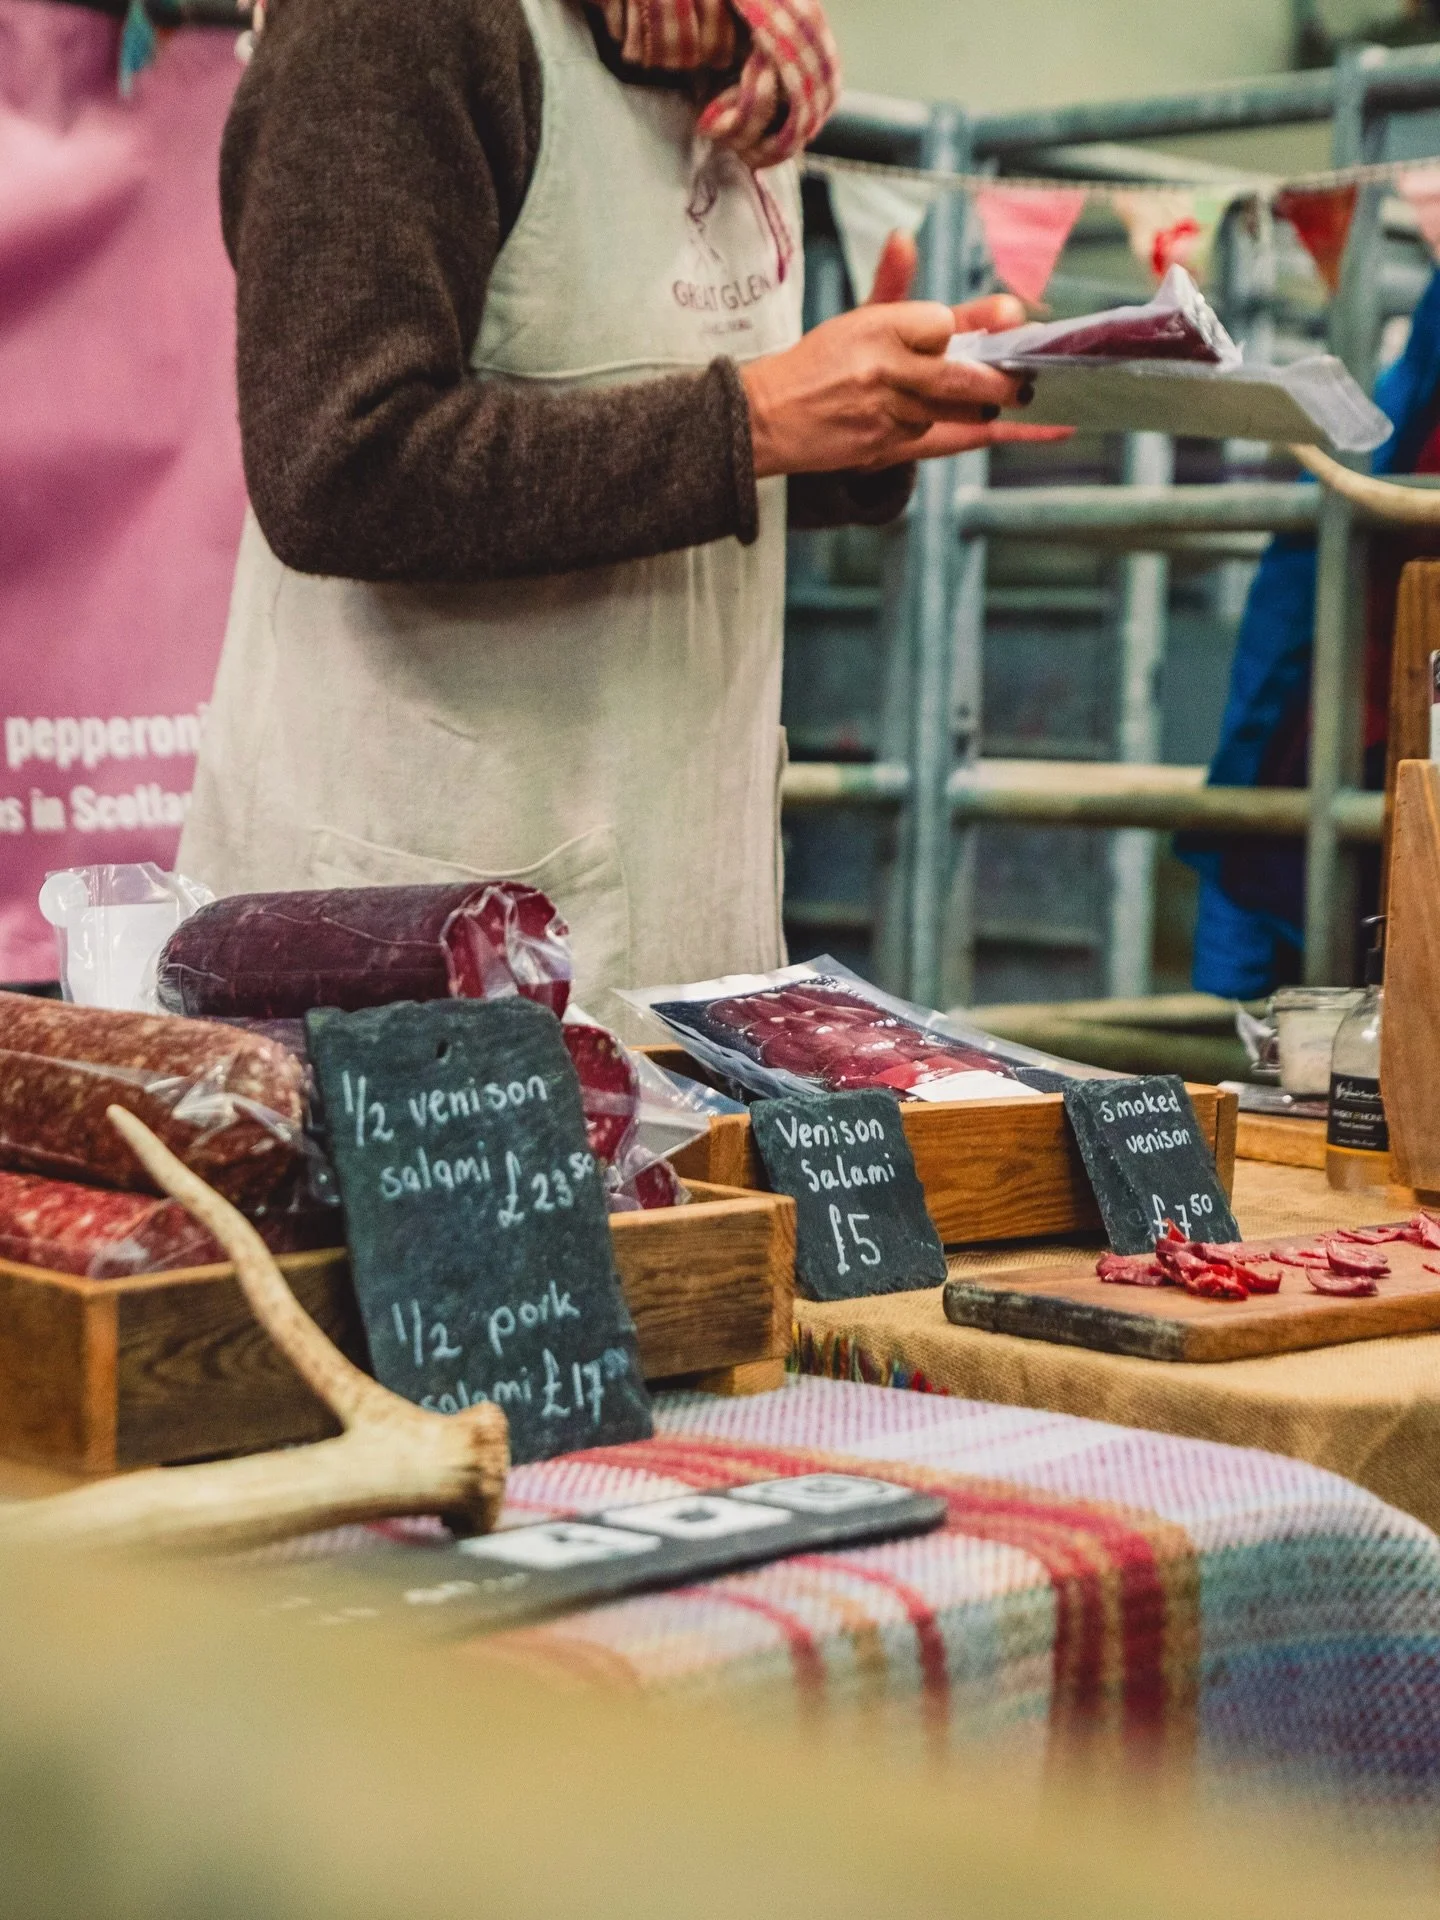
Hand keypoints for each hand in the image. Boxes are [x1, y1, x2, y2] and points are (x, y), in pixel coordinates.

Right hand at [741, 230, 1071, 477]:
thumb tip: (904, 238)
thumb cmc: (820, 364)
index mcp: (877, 326)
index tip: (1000, 322)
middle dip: (1001, 382)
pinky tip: (944, 420)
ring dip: (976, 408)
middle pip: (961, 376)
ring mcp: (882, 410)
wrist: (765, 417)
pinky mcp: (879, 445)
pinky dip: (939, 427)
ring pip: (948, 411)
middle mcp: (882, 368)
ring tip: (998, 402)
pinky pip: (927, 436)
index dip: (968, 326)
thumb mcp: (857, 319)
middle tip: (1027, 382)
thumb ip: (892, 283)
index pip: (943, 324)